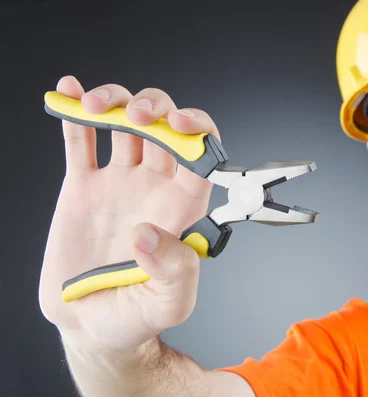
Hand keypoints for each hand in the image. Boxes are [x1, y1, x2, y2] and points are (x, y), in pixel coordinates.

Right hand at [39, 76, 219, 351]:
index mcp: (183, 207)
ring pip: (124, 124)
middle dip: (154, 108)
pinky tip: (68, 92)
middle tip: (136, 116)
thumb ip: (174, 271)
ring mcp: (119, 183)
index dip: (196, 130)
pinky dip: (74, 115)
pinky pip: (80, 141)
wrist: (91, 324)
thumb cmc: (137, 316)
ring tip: (94, 105)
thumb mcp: (167, 304)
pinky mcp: (83, 187)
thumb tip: (149, 233)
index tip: (178, 124)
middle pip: (164, 128)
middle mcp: (155, 187)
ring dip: (114, 102)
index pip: (201, 155)